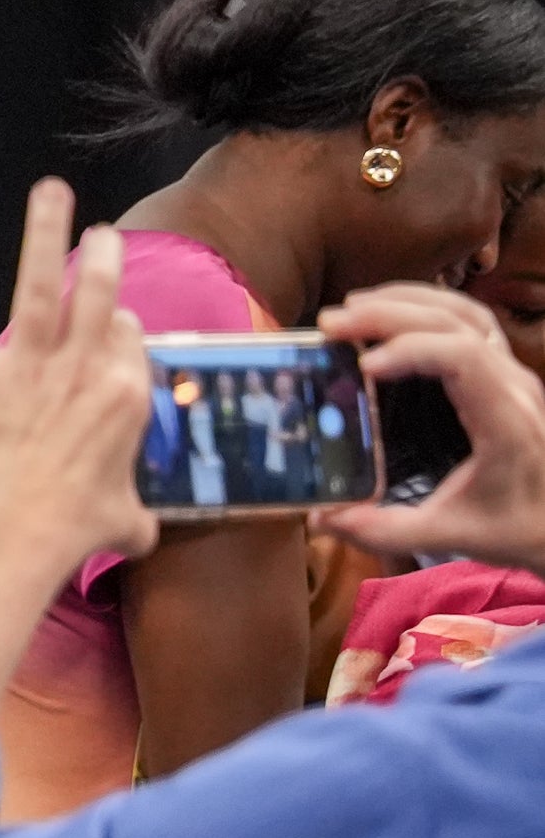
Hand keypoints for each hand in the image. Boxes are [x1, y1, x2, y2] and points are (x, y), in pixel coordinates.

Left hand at [0, 182, 154, 714]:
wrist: (16, 540)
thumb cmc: (74, 533)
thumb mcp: (128, 522)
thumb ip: (134, 514)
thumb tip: (136, 529)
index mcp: (127, 394)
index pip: (125, 335)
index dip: (115, 328)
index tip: (107, 323)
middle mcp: (82, 369)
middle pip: (101, 294)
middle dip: (104, 257)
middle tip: (102, 232)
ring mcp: (26, 370)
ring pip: (40, 288)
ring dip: (43, 234)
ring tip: (49, 192)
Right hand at [317, 281, 544, 571]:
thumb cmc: (516, 527)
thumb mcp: (453, 536)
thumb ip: (387, 529)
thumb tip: (322, 518)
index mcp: (507, 423)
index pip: (464, 359)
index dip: (411, 350)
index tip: (362, 367)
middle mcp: (515, 387)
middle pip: (456, 324)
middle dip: (390, 315)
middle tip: (331, 325)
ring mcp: (512, 373)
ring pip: (465, 312)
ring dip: (406, 302)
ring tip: (351, 308)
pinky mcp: (503, 371)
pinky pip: (469, 320)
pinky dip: (424, 305)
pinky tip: (387, 310)